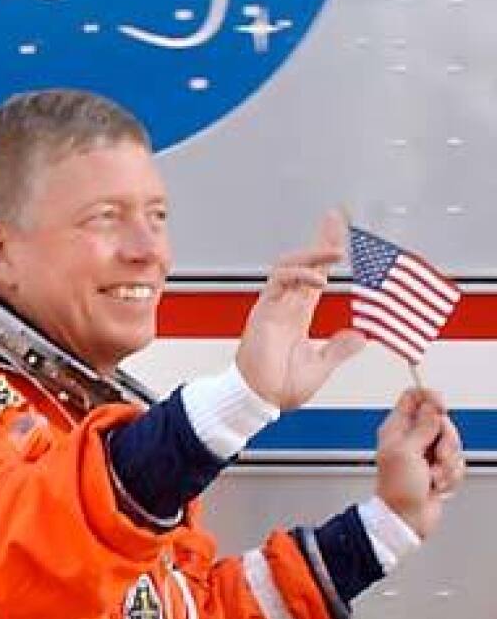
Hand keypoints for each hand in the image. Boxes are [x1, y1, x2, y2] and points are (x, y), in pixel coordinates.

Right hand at [235, 210, 365, 409]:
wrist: (258, 399)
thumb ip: (338, 349)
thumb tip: (361, 336)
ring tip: (336, 249)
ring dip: (313, 254)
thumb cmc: (278, 387)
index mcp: (296, 316)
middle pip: (303, 262)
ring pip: (289, 266)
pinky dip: (299, 275)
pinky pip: (279, 282)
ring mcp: (272, 306)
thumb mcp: (320, 367)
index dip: (326, 256)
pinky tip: (318, 278)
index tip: (340, 236)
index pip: (315, 277)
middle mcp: (283, 306)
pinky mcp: (264, 311)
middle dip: (319, 240)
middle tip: (336, 220)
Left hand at [376, 387, 464, 538]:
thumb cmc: (397, 488)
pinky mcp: (439, 469)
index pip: (414, 396)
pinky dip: (450, 476)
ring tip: (432, 476)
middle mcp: (412, 438)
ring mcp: (427, 454)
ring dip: (448, 464)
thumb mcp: (406, 452)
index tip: (442, 409)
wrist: (406, 518)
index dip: (431, 397)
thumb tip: (432, 405)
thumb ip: (421, 427)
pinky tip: (436, 485)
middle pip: (442, 421)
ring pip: (453, 444)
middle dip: (446, 441)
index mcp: (397, 428)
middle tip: (435, 456)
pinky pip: (457, 464)